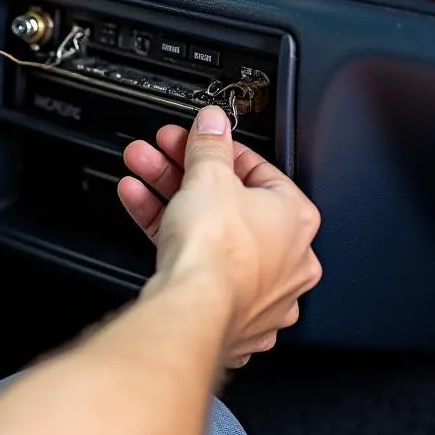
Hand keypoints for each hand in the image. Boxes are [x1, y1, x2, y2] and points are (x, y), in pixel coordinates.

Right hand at [119, 106, 321, 367]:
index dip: (220, 149)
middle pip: (228, 200)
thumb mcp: (209, 176)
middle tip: (161, 150)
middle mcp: (285, 259)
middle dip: (185, 169)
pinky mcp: (224, 312)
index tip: (197, 138)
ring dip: (168, 194)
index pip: (259, 171)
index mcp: (296, 221)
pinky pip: (194, 260)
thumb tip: (213, 123)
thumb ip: (210, 145)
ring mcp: (254, 291)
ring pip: (207, 231)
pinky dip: (166, 230)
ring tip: (140, 169)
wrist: (193, 309)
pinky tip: (139, 202)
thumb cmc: (219, 251)